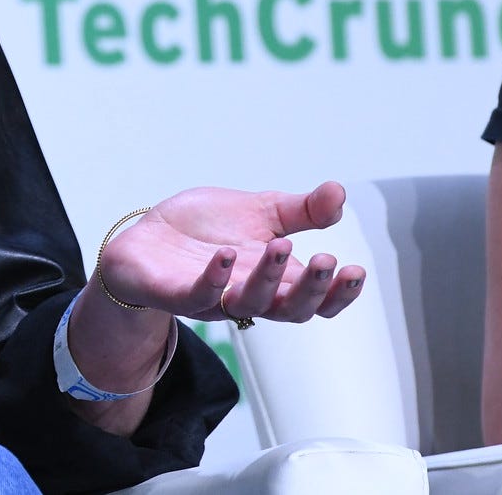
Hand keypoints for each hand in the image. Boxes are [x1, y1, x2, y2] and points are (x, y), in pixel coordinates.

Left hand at [98, 181, 367, 325]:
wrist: (146, 240)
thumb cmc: (203, 231)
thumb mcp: (257, 211)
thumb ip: (299, 210)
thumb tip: (339, 192)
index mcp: (274, 278)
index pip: (316, 298)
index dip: (339, 292)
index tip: (356, 270)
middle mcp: (249, 294)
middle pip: (291, 309)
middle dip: (312, 289)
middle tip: (326, 261)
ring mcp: (214, 298)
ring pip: (250, 303)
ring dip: (268, 278)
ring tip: (279, 244)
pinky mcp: (176, 294)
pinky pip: (199, 295)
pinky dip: (215, 278)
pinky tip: (226, 255)